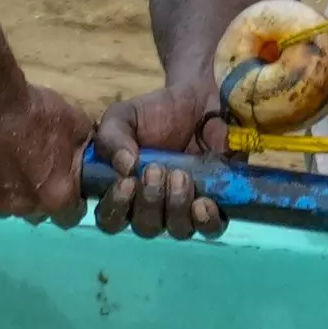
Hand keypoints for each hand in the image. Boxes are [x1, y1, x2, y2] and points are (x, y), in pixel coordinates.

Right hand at [0, 79, 90, 225]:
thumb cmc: (36, 112)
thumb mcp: (75, 122)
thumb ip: (83, 148)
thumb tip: (85, 156)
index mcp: (56, 196)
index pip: (70, 218)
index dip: (72, 203)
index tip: (68, 188)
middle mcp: (25, 208)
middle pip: (37, 213)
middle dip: (40, 198)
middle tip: (36, 171)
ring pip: (6, 208)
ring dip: (10, 194)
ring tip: (6, 166)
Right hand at [91, 79, 230, 239]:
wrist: (199, 98)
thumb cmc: (156, 112)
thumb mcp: (124, 117)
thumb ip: (112, 138)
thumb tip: (124, 167)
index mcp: (125, 193)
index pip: (111, 219)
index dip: (116, 208)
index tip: (126, 182)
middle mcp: (153, 208)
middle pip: (146, 227)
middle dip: (149, 201)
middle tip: (156, 169)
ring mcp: (185, 208)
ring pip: (177, 229)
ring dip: (176, 206)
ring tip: (180, 176)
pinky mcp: (215, 204)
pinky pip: (210, 228)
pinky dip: (206, 221)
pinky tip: (203, 203)